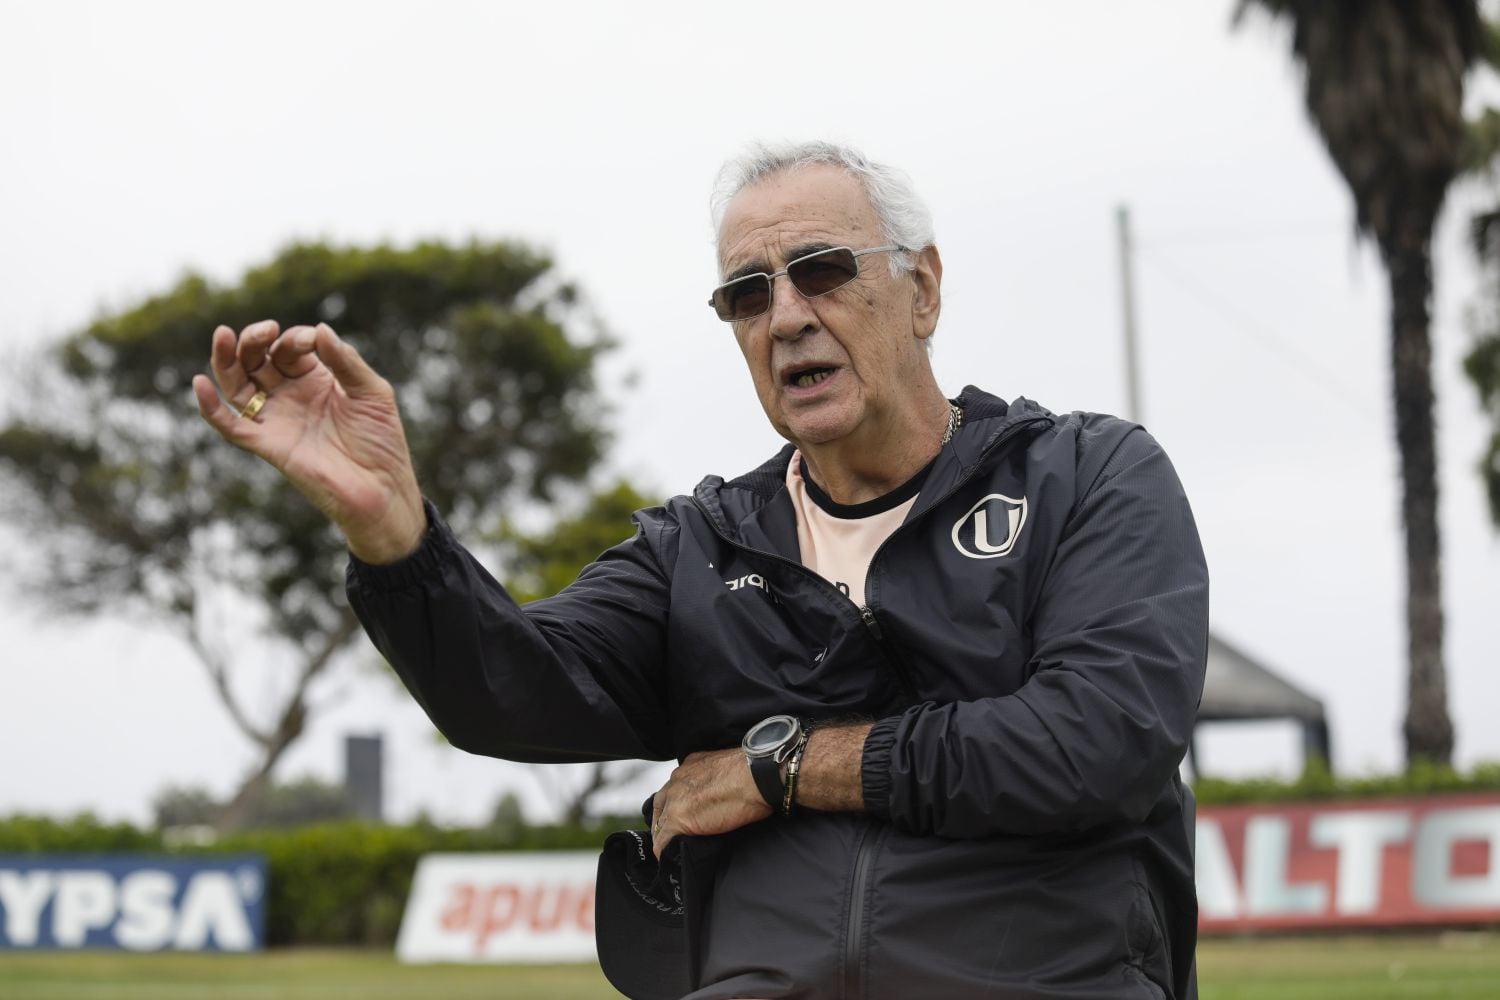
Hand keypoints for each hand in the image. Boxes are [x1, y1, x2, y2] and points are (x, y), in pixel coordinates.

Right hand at [192, 320, 425, 562]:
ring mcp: (276, 419)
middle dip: (255, 339)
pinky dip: (211, 407)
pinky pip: (230, 426)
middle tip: (265, 330)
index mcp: (315, 379)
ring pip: (237, 384)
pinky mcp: (267, 444)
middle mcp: (290, 395)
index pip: (290, 348)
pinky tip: (200, 383)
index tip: (312, 340)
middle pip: (257, 359)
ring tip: (223, 335)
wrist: (383, 488)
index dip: (296, 338)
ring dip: (225, 359)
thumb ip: (346, 361)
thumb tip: (319, 328)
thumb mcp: (372, 392)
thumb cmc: (382, 441)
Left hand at [649, 748, 770, 858]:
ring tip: (670, 849)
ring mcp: (676, 799)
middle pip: (662, 803)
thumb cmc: (756, 773)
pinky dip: (664, 851)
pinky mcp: (679, 819)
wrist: (760, 776)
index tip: (684, 814)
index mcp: (692, 765)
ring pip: (661, 822)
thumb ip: (718, 780)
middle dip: (664, 819)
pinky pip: (664, 840)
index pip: (676, 787)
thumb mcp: (729, 769)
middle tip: (669, 834)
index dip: (677, 803)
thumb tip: (725, 795)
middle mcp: (679, 778)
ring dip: (665, 836)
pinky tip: (668, 858)